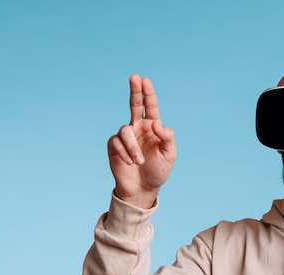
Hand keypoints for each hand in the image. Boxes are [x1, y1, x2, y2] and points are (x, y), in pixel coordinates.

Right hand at [108, 75, 175, 207]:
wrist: (143, 189)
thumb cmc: (158, 170)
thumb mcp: (169, 154)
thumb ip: (167, 137)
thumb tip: (155, 122)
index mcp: (153, 127)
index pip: (151, 107)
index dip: (148, 93)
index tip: (145, 80)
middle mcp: (138, 128)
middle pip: (135, 105)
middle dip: (135, 91)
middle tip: (134, 77)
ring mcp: (125, 136)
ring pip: (125, 130)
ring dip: (133, 147)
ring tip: (138, 161)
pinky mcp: (114, 146)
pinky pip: (116, 143)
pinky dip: (125, 153)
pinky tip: (130, 163)